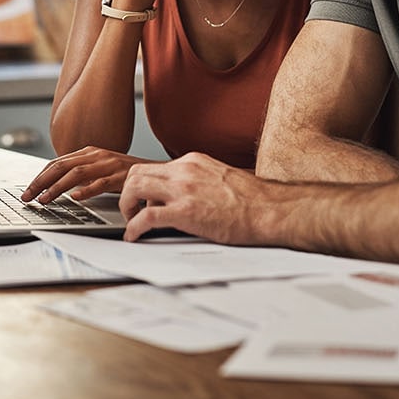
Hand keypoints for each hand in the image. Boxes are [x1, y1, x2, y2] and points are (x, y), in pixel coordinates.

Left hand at [22, 146, 150, 202]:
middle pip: (61, 166)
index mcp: (88, 152)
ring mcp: (108, 164)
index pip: (56, 163)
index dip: (39, 177)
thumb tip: (55, 183)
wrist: (156, 171)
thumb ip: (81, 173)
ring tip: (45, 200)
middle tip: (28, 196)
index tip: (27, 190)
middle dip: (41, 182)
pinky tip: (75, 198)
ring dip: (57, 188)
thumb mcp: (99, 169)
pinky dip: (86, 190)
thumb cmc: (125, 173)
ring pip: (76, 174)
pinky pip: (101, 183)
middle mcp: (96, 155)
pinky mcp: (121, 176)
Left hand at [116, 152, 274, 243]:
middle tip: (131, 210)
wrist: (272, 210)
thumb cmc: (255, 201)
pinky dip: (133, 227)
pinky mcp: (185, 212)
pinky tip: (134, 236)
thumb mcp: (220, 179)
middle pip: (136, 172)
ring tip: (131, 222)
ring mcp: (183, 190)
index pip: (153, 167)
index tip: (142, 200)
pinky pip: (145, 217)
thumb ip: (197, 182)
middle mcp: (184, 170)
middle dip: (127, 193)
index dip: (143, 186)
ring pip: (134, 188)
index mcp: (193, 162)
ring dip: (126, 206)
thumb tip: (184, 197)